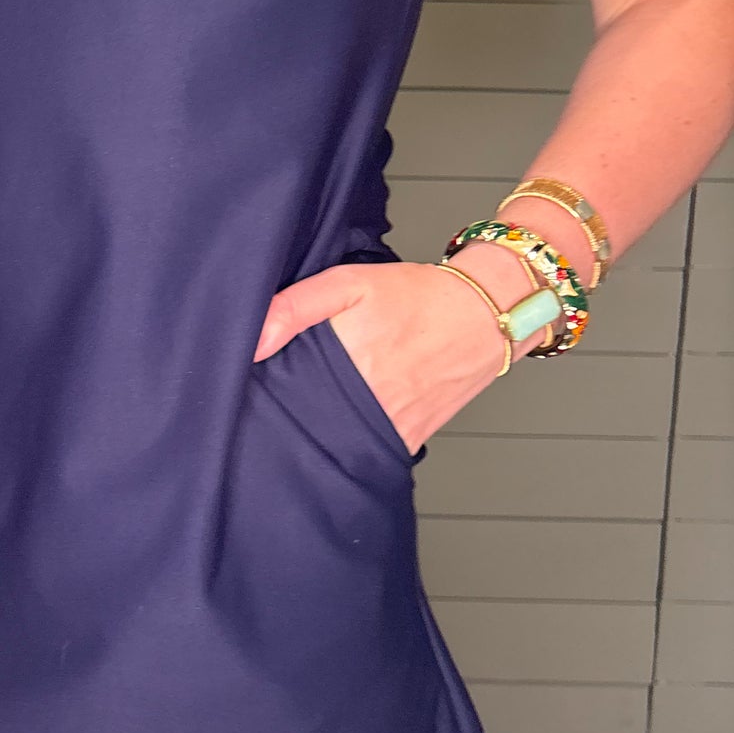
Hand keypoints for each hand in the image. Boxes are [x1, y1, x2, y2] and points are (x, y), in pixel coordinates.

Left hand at [253, 259, 516, 456]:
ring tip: (303, 415)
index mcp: (346, 363)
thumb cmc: (418, 296)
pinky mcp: (408, 439)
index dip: (262, 394)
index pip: (284, 395)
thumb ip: (297, 306)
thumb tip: (253, 341)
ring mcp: (389, 426)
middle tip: (270, 403)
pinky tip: (337, 427)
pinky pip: (367, 450)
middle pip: (306, 423)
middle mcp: (367, 402)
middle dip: (286, 415)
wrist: (484, 315)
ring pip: (334, 443)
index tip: (248, 389)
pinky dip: (349, 443)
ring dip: (316, 433)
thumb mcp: (350, 282)